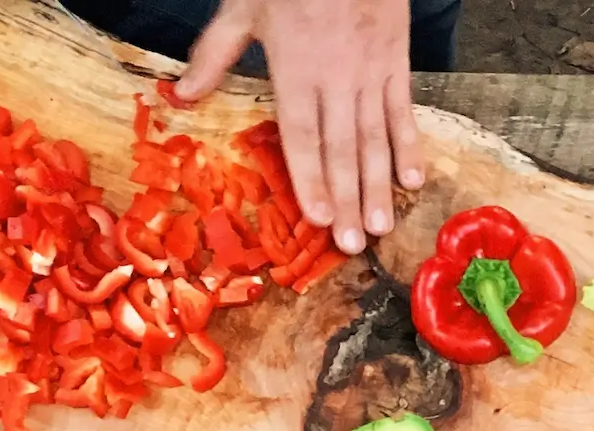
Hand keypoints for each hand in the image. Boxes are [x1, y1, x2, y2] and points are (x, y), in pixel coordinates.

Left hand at [177, 0, 424, 254]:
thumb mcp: (245, 5)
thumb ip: (216, 53)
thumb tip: (182, 94)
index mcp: (295, 66)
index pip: (302, 133)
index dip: (309, 177)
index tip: (316, 217)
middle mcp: (336, 77)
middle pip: (341, 147)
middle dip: (347, 198)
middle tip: (352, 243)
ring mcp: (371, 72)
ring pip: (375, 138)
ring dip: (378, 186)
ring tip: (379, 227)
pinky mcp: (398, 62)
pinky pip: (404, 112)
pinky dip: (409, 146)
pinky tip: (411, 181)